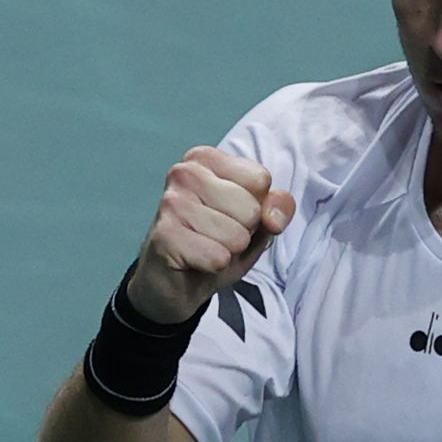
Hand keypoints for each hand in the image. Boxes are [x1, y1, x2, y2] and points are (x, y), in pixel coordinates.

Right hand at [126, 146, 296, 323]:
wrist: (177, 282)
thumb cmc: (216, 242)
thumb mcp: (257, 222)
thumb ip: (277, 208)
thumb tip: (274, 217)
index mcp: (206, 159)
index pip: (261, 180)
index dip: (258, 208)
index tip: (232, 216)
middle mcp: (184, 172)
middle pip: (251, 209)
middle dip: (243, 232)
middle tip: (217, 236)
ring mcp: (170, 203)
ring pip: (236, 236)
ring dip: (228, 251)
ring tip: (205, 247)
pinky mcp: (164, 235)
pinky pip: (217, 257)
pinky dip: (214, 266)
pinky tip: (194, 261)